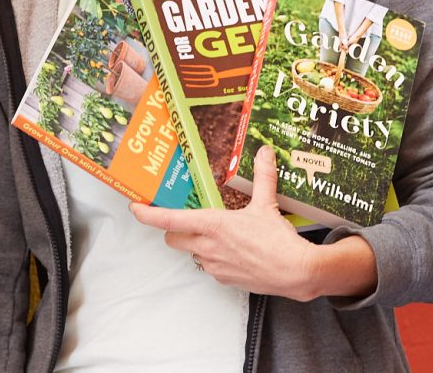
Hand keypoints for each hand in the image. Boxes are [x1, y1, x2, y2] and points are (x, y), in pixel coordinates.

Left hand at [129, 147, 323, 299]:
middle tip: (183, 218)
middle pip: (173, 238)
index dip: (148, 214)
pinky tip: (232, 249)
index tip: (135, 207)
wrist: (297, 273)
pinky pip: (209, 267)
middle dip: (172, 229)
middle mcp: (207, 247)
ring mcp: (214, 266)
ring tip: (216, 233)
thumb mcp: (267, 204)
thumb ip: (263, 176)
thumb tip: (264, 152)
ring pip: (191, 253)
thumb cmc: (279, 241)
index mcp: (212, 225)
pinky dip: (213, 257)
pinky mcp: (224, 279)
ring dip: (196, 243)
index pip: (169, 220)